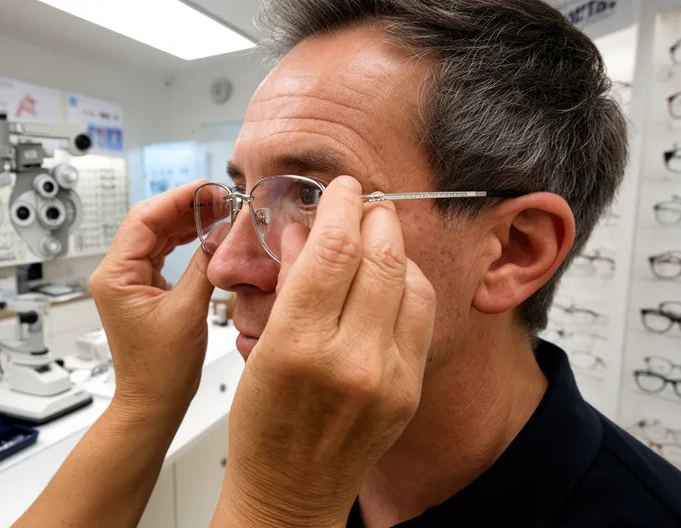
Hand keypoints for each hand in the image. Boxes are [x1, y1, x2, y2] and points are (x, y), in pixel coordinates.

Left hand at [89, 180, 215, 417]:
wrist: (153, 403)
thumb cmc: (162, 369)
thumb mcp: (189, 311)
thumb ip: (205, 265)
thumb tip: (223, 230)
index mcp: (115, 275)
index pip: (144, 218)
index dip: (178, 199)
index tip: (210, 189)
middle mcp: (115, 273)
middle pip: (149, 222)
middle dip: (186, 206)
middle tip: (223, 198)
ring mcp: (127, 280)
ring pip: (156, 235)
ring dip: (187, 221)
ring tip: (221, 210)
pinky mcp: (140, 288)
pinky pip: (161, 253)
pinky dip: (184, 240)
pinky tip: (208, 232)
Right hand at [215, 176, 436, 525]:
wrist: (291, 490)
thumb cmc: (263, 426)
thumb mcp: (259, 347)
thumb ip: (290, 285)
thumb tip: (310, 230)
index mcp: (300, 346)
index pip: (334, 249)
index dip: (341, 206)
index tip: (340, 188)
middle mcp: (352, 360)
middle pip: (380, 258)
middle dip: (374, 216)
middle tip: (362, 201)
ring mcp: (389, 376)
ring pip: (410, 281)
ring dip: (395, 247)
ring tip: (376, 235)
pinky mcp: (410, 388)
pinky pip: (422, 316)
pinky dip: (407, 284)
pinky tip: (389, 277)